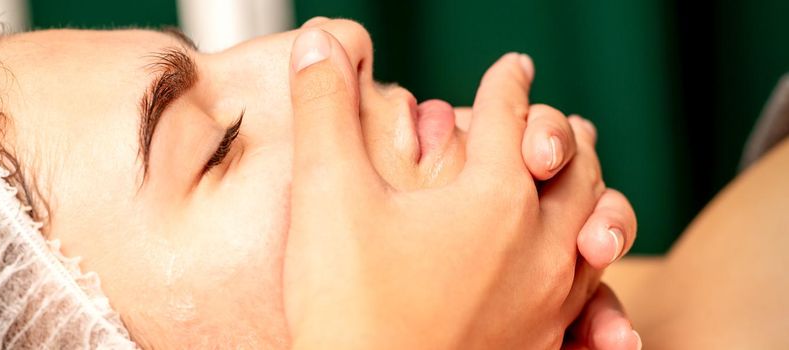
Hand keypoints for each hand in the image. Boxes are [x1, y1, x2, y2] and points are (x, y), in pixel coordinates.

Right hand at [284, 29, 608, 348]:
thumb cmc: (348, 308)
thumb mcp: (328, 196)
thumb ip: (327, 110)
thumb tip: (320, 41)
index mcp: (495, 197)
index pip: (510, 115)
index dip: (507, 82)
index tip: (511, 67)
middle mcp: (539, 244)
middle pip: (575, 167)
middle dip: (560, 133)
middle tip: (545, 122)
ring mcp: (549, 301)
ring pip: (597, 230)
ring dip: (590, 194)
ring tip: (577, 183)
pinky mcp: (543, 346)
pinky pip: (593, 299)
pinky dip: (594, 270)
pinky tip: (581, 274)